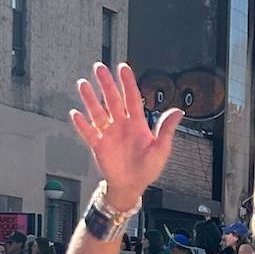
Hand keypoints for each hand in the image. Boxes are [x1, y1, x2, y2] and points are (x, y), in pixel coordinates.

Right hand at [70, 62, 182, 211]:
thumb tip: (178, 111)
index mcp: (137, 124)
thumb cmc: (147, 168)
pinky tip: (76, 114)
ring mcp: (108, 134)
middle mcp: (121, 125)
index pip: (132, 98)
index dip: (127, 83)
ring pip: (97, 112)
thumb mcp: (161, 149)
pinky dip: (82, 124)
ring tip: (83, 84)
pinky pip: (88, 133)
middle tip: (99, 68)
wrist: (132, 185)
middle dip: (106, 84)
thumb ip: (166, 130)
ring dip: (90, 99)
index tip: (123, 68)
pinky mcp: (98, 146)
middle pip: (112, 100)